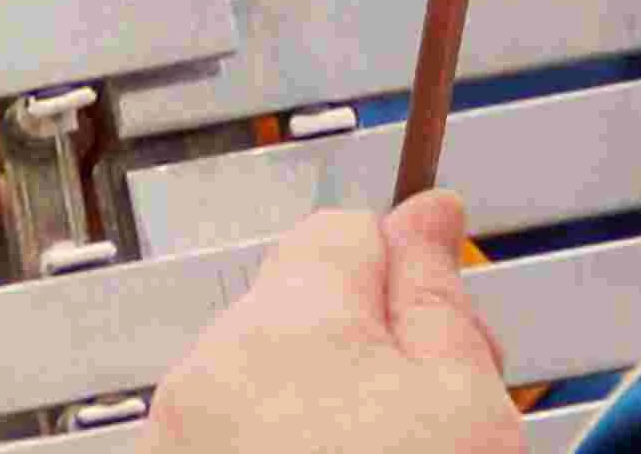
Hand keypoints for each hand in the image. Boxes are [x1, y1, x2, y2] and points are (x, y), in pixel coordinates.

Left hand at [141, 191, 525, 453]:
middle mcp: (203, 376)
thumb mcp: (466, 406)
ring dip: (322, 406)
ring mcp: (173, 442)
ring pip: (267, 379)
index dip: (408, 273)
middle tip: (436, 415)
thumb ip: (441, 295)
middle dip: (369, 343)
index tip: (447, 319)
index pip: (345, 230)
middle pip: (302, 306)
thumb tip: (432, 210)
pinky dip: (278, 448)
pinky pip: (232, 436)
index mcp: (277, 326)